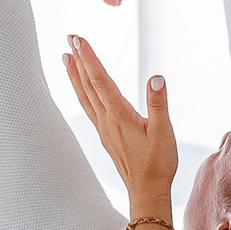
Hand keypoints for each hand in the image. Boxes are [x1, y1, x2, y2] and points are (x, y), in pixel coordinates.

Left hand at [63, 36, 179, 210]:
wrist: (147, 191)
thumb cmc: (158, 163)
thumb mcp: (164, 132)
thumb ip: (158, 103)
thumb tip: (156, 77)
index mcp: (119, 115)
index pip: (100, 80)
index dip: (89, 58)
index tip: (78, 39)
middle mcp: (106, 120)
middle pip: (88, 85)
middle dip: (78, 60)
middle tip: (69, 38)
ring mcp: (104, 128)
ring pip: (84, 96)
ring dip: (75, 76)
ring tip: (66, 58)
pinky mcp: (106, 135)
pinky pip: (89, 107)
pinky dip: (82, 92)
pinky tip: (82, 89)